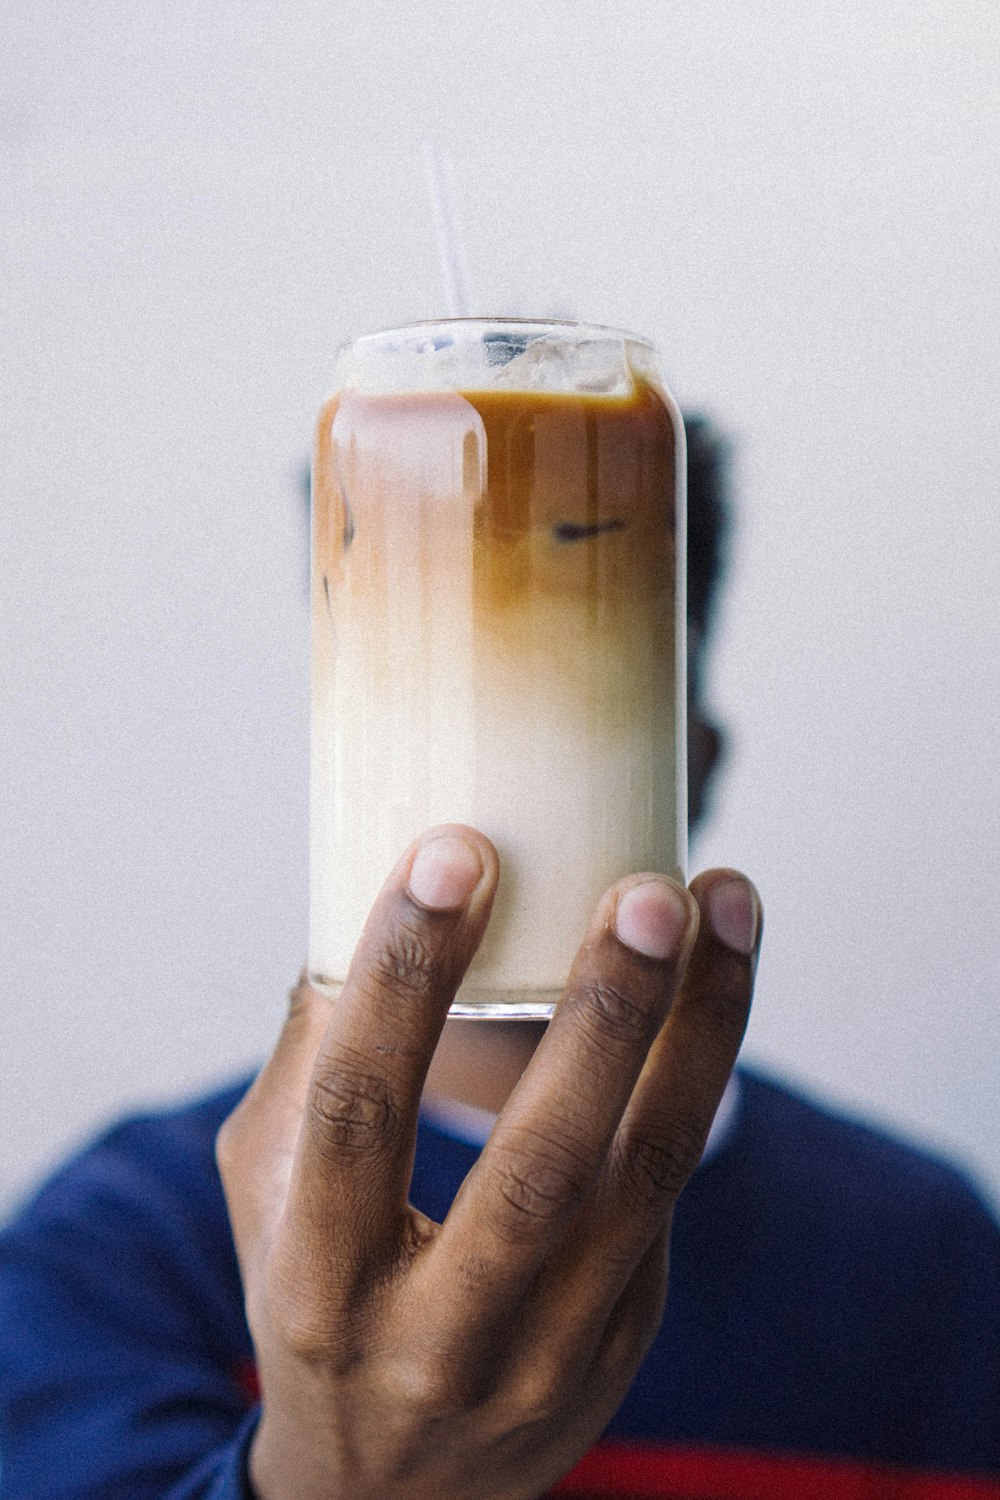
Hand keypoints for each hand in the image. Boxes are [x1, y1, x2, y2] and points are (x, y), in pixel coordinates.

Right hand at [216, 826, 760, 1499]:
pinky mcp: (621, 1339)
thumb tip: (360, 915)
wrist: (391, 1495)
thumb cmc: (314, 1301)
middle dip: (604, 1016)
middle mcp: (438, 1332)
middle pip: (541, 1167)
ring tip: (725, 901)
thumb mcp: (266, 1200)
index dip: (405, 980)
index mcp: (320, 1282)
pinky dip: (697, 1070)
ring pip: (644, 1177)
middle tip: (645, 891)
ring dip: (697, 1027)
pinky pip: (667, 1189)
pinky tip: (715, 977)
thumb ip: (306, 1068)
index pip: (358, 1115)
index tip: (455, 852)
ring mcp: (547, 1350)